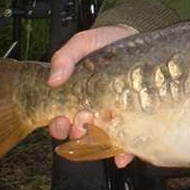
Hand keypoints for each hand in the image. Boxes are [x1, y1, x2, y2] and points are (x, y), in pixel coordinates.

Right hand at [47, 25, 136, 167]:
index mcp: (76, 96)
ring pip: (101, 142)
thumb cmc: (107, 41)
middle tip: (81, 127)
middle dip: (76, 135)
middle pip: (78, 133)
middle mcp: (93, 109)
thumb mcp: (84, 42)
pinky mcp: (133, 119)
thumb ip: (66, 56)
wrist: (136, 35)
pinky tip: (123, 154)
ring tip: (102, 137)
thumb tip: (53, 79)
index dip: (58, 125)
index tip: (61, 120)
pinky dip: (124, 153)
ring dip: (98, 146)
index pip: (61, 119)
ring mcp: (114, 115)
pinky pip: (127, 143)